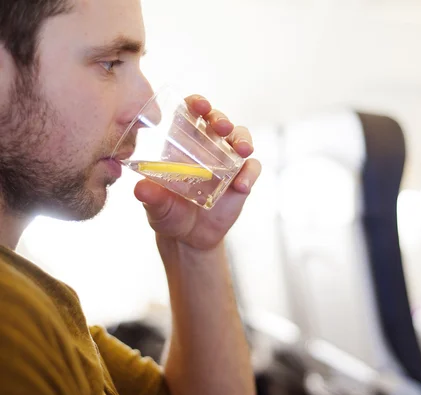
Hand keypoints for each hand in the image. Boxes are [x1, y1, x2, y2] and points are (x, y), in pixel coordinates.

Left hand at [133, 95, 261, 250]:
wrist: (190, 237)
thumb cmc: (168, 214)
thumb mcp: (157, 207)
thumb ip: (151, 198)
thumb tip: (141, 189)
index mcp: (183, 144)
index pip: (191, 114)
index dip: (196, 103)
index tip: (199, 104)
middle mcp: (207, 147)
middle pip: (218, 121)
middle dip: (221, 119)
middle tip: (220, 127)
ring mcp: (228, 161)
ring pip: (240, 138)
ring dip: (242, 139)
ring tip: (242, 150)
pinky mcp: (242, 177)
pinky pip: (252, 167)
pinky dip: (250, 173)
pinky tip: (242, 186)